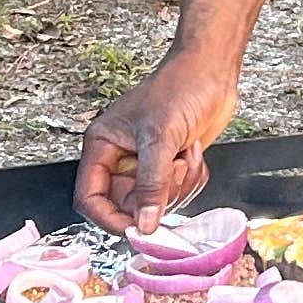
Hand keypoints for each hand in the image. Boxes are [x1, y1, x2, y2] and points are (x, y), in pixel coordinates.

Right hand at [77, 48, 239, 230]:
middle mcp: (121, 158)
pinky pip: (177, 193)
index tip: (134, 230)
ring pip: (155, 202)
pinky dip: (192, 179)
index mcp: (103, 146)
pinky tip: (193, 151)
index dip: (108, 218)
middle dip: (156, 196)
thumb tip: (144, 224)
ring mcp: (147, 163)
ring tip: (184, 154)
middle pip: (127, 205)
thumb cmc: (180, 87)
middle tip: (173, 173)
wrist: (213, 72)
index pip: (90, 198)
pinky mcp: (171, 165)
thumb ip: (151, 184)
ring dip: (178, 185)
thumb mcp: (160, 137)